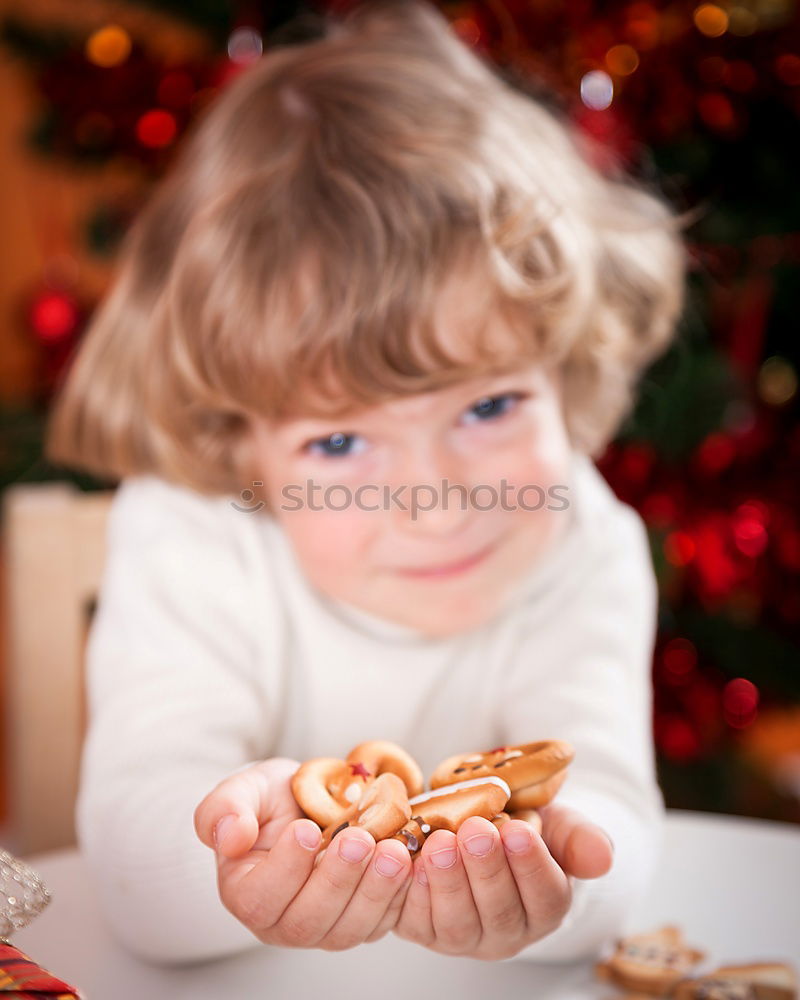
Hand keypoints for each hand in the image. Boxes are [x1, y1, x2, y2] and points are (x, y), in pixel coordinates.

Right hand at [193, 758, 412, 949]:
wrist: (309, 802)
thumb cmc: (272, 799)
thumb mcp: (243, 789)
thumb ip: (224, 809)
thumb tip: (230, 836)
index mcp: (246, 893)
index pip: (259, 899)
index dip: (285, 869)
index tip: (306, 830)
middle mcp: (283, 922)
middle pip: (308, 920)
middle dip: (338, 880)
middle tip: (360, 839)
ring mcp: (326, 925)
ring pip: (349, 928)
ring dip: (375, 891)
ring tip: (394, 851)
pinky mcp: (362, 919)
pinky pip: (383, 921)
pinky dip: (400, 896)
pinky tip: (413, 863)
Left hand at [393, 802, 613, 959]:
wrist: (476, 824)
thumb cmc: (521, 825)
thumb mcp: (557, 823)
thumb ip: (580, 839)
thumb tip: (602, 858)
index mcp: (544, 908)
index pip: (545, 897)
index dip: (531, 865)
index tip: (518, 829)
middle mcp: (503, 932)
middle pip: (498, 913)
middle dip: (485, 870)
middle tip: (475, 829)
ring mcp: (459, 935)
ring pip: (454, 922)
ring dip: (446, 882)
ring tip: (440, 842)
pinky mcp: (419, 927)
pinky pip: (410, 919)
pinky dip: (404, 889)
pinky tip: (400, 857)